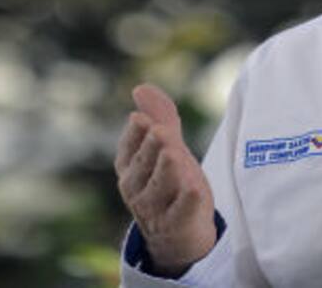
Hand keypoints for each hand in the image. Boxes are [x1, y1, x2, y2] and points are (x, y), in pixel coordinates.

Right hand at [114, 84, 216, 275]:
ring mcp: (154, 209)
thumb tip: (140, 88)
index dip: (136, 133)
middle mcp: (135, 188)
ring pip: (160, 185)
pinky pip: (181, 211)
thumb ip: (159, 117)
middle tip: (161, 132)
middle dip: (153, 147)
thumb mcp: (167, 147)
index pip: (128, 147)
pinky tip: (194, 188)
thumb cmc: (170, 182)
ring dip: (168, 170)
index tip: (143, 119)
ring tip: (174, 154)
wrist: (179, 233)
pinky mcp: (177, 225)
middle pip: (144, 164)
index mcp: (128, 167)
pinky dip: (187, 201)